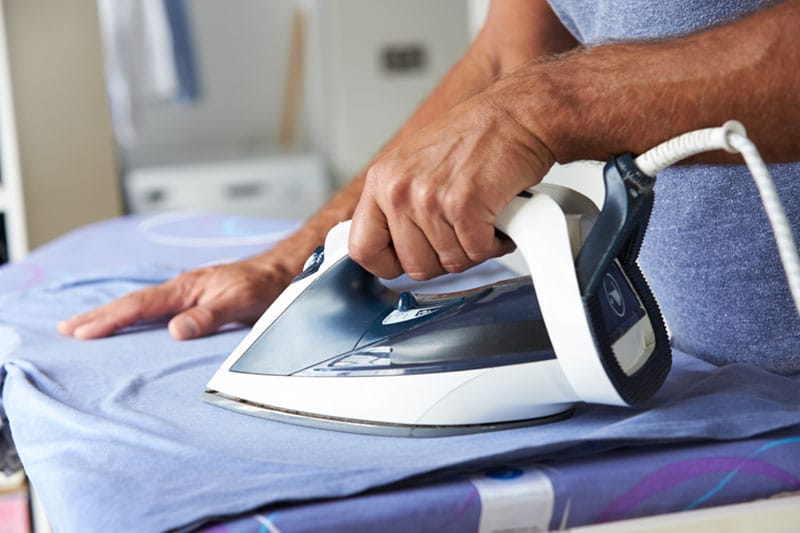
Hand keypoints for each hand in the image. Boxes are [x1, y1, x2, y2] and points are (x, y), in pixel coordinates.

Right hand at [58, 256, 293, 339]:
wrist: (283, 272)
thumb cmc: (264, 286)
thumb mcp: (240, 302)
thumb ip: (209, 316)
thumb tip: (174, 331)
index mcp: (187, 288)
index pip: (141, 306)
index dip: (110, 319)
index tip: (81, 332)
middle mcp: (182, 289)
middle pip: (132, 304)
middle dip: (98, 316)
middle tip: (66, 330)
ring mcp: (187, 294)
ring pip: (142, 306)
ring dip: (112, 316)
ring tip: (84, 326)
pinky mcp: (195, 301)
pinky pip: (156, 310)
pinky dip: (135, 317)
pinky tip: (129, 324)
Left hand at [348, 91, 553, 279]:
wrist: (516, 116)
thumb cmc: (474, 138)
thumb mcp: (415, 165)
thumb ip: (397, 206)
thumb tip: (391, 247)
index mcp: (381, 181)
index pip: (362, 248)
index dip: (388, 265)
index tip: (406, 261)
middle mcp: (399, 190)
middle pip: (414, 265)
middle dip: (443, 259)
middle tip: (459, 234)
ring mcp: (430, 199)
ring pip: (451, 262)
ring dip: (473, 248)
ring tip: (480, 217)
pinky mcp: (464, 206)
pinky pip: (477, 253)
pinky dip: (494, 242)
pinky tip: (496, 218)